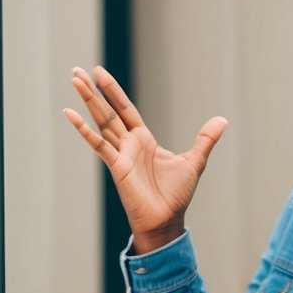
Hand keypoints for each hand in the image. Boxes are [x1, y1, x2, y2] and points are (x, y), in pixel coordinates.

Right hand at [64, 66, 227, 253]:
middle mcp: (128, 144)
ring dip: (87, 101)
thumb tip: (222, 120)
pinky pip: (98, 144)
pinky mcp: (116, 167)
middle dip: (93, 91)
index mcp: (143, 140)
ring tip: (74, 80)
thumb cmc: (176, 196)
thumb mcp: (194, 161)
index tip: (99, 74)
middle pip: (108, 111)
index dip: (113, 91)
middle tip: (77, 71)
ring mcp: (120, 154)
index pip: (125, 109)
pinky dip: (84, 130)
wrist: (167, 221)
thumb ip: (205, 139)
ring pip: (101, 121)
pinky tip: (70, 115)